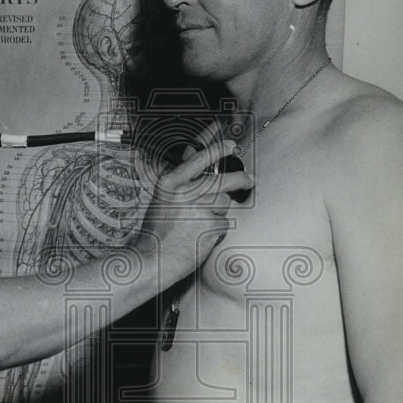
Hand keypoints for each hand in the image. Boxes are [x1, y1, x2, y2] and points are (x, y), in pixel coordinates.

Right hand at [139, 121, 253, 280]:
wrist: (153, 258)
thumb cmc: (157, 231)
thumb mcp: (162, 200)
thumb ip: (181, 182)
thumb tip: (201, 165)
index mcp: (170, 183)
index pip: (198, 158)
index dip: (217, 148)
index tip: (230, 144)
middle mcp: (185, 193)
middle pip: (224, 180)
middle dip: (242, 179)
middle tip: (249, 179)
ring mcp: (198, 209)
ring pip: (224, 202)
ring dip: (220, 211)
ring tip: (202, 223)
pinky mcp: (209, 226)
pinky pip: (224, 223)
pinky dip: (218, 230)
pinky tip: (202, 235)